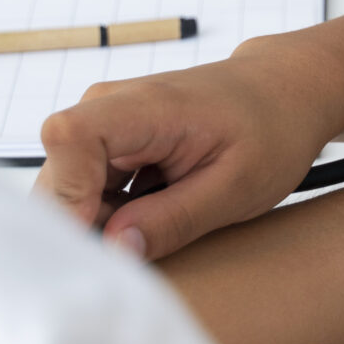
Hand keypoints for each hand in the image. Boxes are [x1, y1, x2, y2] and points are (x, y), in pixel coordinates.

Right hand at [36, 32, 343, 260]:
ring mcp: (104, 124)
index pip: (69, 138)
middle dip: (89, 227)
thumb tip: (114, 251)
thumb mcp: (236, 187)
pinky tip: (155, 216)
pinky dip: (112, 216)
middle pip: (59, 179)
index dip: (70, 196)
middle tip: (146, 247)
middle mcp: (110, 106)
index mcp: (144, 106)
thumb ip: (173, 220)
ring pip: (68, 193)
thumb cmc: (271, 130)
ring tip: (163, 225)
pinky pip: (85, 191)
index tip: (102, 241)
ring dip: (103, 225)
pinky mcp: (107, 143)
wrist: (284, 92)